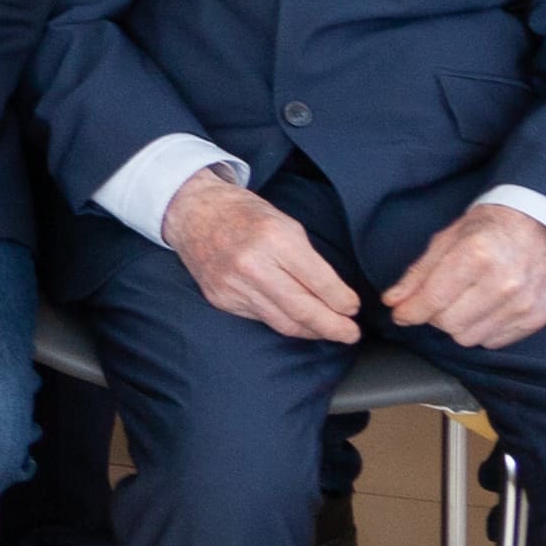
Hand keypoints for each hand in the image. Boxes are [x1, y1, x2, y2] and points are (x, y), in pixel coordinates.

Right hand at [165, 171, 363, 344]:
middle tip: (351, 334)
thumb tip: (334, 295)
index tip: (353, 308)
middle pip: (303, 310)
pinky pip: (260, 318)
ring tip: (329, 333)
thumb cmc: (244, 214)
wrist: (192, 212)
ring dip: (311, 331)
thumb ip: (308, 259)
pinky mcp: (221, 299)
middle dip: (333, 326)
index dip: (343, 301)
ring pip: (283, 322)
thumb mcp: (285, 224)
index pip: (320, 282)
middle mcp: (253, 265)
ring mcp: (234, 285)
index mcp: (275, 240)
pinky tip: (296, 322)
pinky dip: (283, 322)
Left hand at [387, 202, 545, 350]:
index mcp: (477, 256)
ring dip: (458, 325)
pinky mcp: (537, 317)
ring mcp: (524, 303)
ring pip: (470, 338)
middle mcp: (504, 283)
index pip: (433, 299)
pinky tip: (484, 309)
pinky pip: (494, 342)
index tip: (400, 313)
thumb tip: (392, 301)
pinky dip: (482, 330)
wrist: (539, 226)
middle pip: (449, 324)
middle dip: (434, 316)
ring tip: (463, 303)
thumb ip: (417, 274)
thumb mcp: (446, 240)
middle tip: (437, 301)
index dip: (410, 311)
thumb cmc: (488, 230)